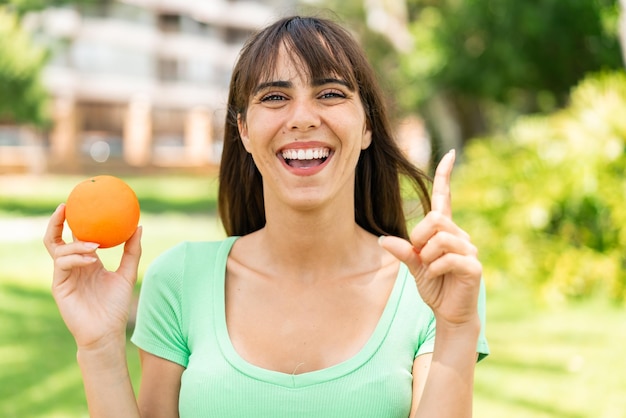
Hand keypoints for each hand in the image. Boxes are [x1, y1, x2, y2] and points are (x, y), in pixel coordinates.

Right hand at [43, 204, 141, 348]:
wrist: (107, 332)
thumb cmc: (116, 306)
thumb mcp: (128, 274)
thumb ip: (132, 251)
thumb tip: (139, 226)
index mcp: (87, 261)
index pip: (77, 235)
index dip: (76, 218)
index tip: (83, 200)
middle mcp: (72, 265)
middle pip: (56, 238)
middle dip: (57, 221)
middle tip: (66, 206)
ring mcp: (64, 275)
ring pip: (59, 250)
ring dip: (76, 244)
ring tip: (95, 245)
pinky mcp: (59, 286)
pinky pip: (63, 265)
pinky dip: (77, 258)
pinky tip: (92, 259)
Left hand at [379, 150, 481, 326]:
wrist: (450, 313)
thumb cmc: (435, 286)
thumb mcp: (414, 267)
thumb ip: (403, 251)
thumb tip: (381, 239)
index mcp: (445, 231)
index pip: (444, 199)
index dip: (445, 177)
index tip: (449, 155)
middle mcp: (461, 235)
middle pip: (434, 219)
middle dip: (419, 238)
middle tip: (420, 256)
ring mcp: (470, 250)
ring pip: (440, 239)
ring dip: (427, 256)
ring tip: (430, 268)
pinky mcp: (473, 266)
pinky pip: (446, 258)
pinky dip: (434, 269)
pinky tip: (438, 277)